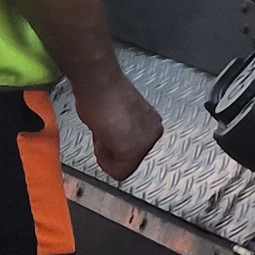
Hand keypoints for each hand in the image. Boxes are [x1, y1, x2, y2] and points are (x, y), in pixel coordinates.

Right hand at [70, 65, 160, 181]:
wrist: (99, 83)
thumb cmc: (104, 93)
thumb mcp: (120, 117)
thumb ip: (123, 131)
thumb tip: (115, 142)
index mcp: (153, 125)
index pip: (135, 152)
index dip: (115, 147)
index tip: (109, 136)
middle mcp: (155, 135)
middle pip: (129, 162)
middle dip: (112, 152)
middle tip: (105, 133)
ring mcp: (146, 144)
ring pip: (123, 168)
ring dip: (107, 154)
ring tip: (104, 131)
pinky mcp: (132, 151)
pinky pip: (117, 171)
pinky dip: (104, 161)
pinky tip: (101, 138)